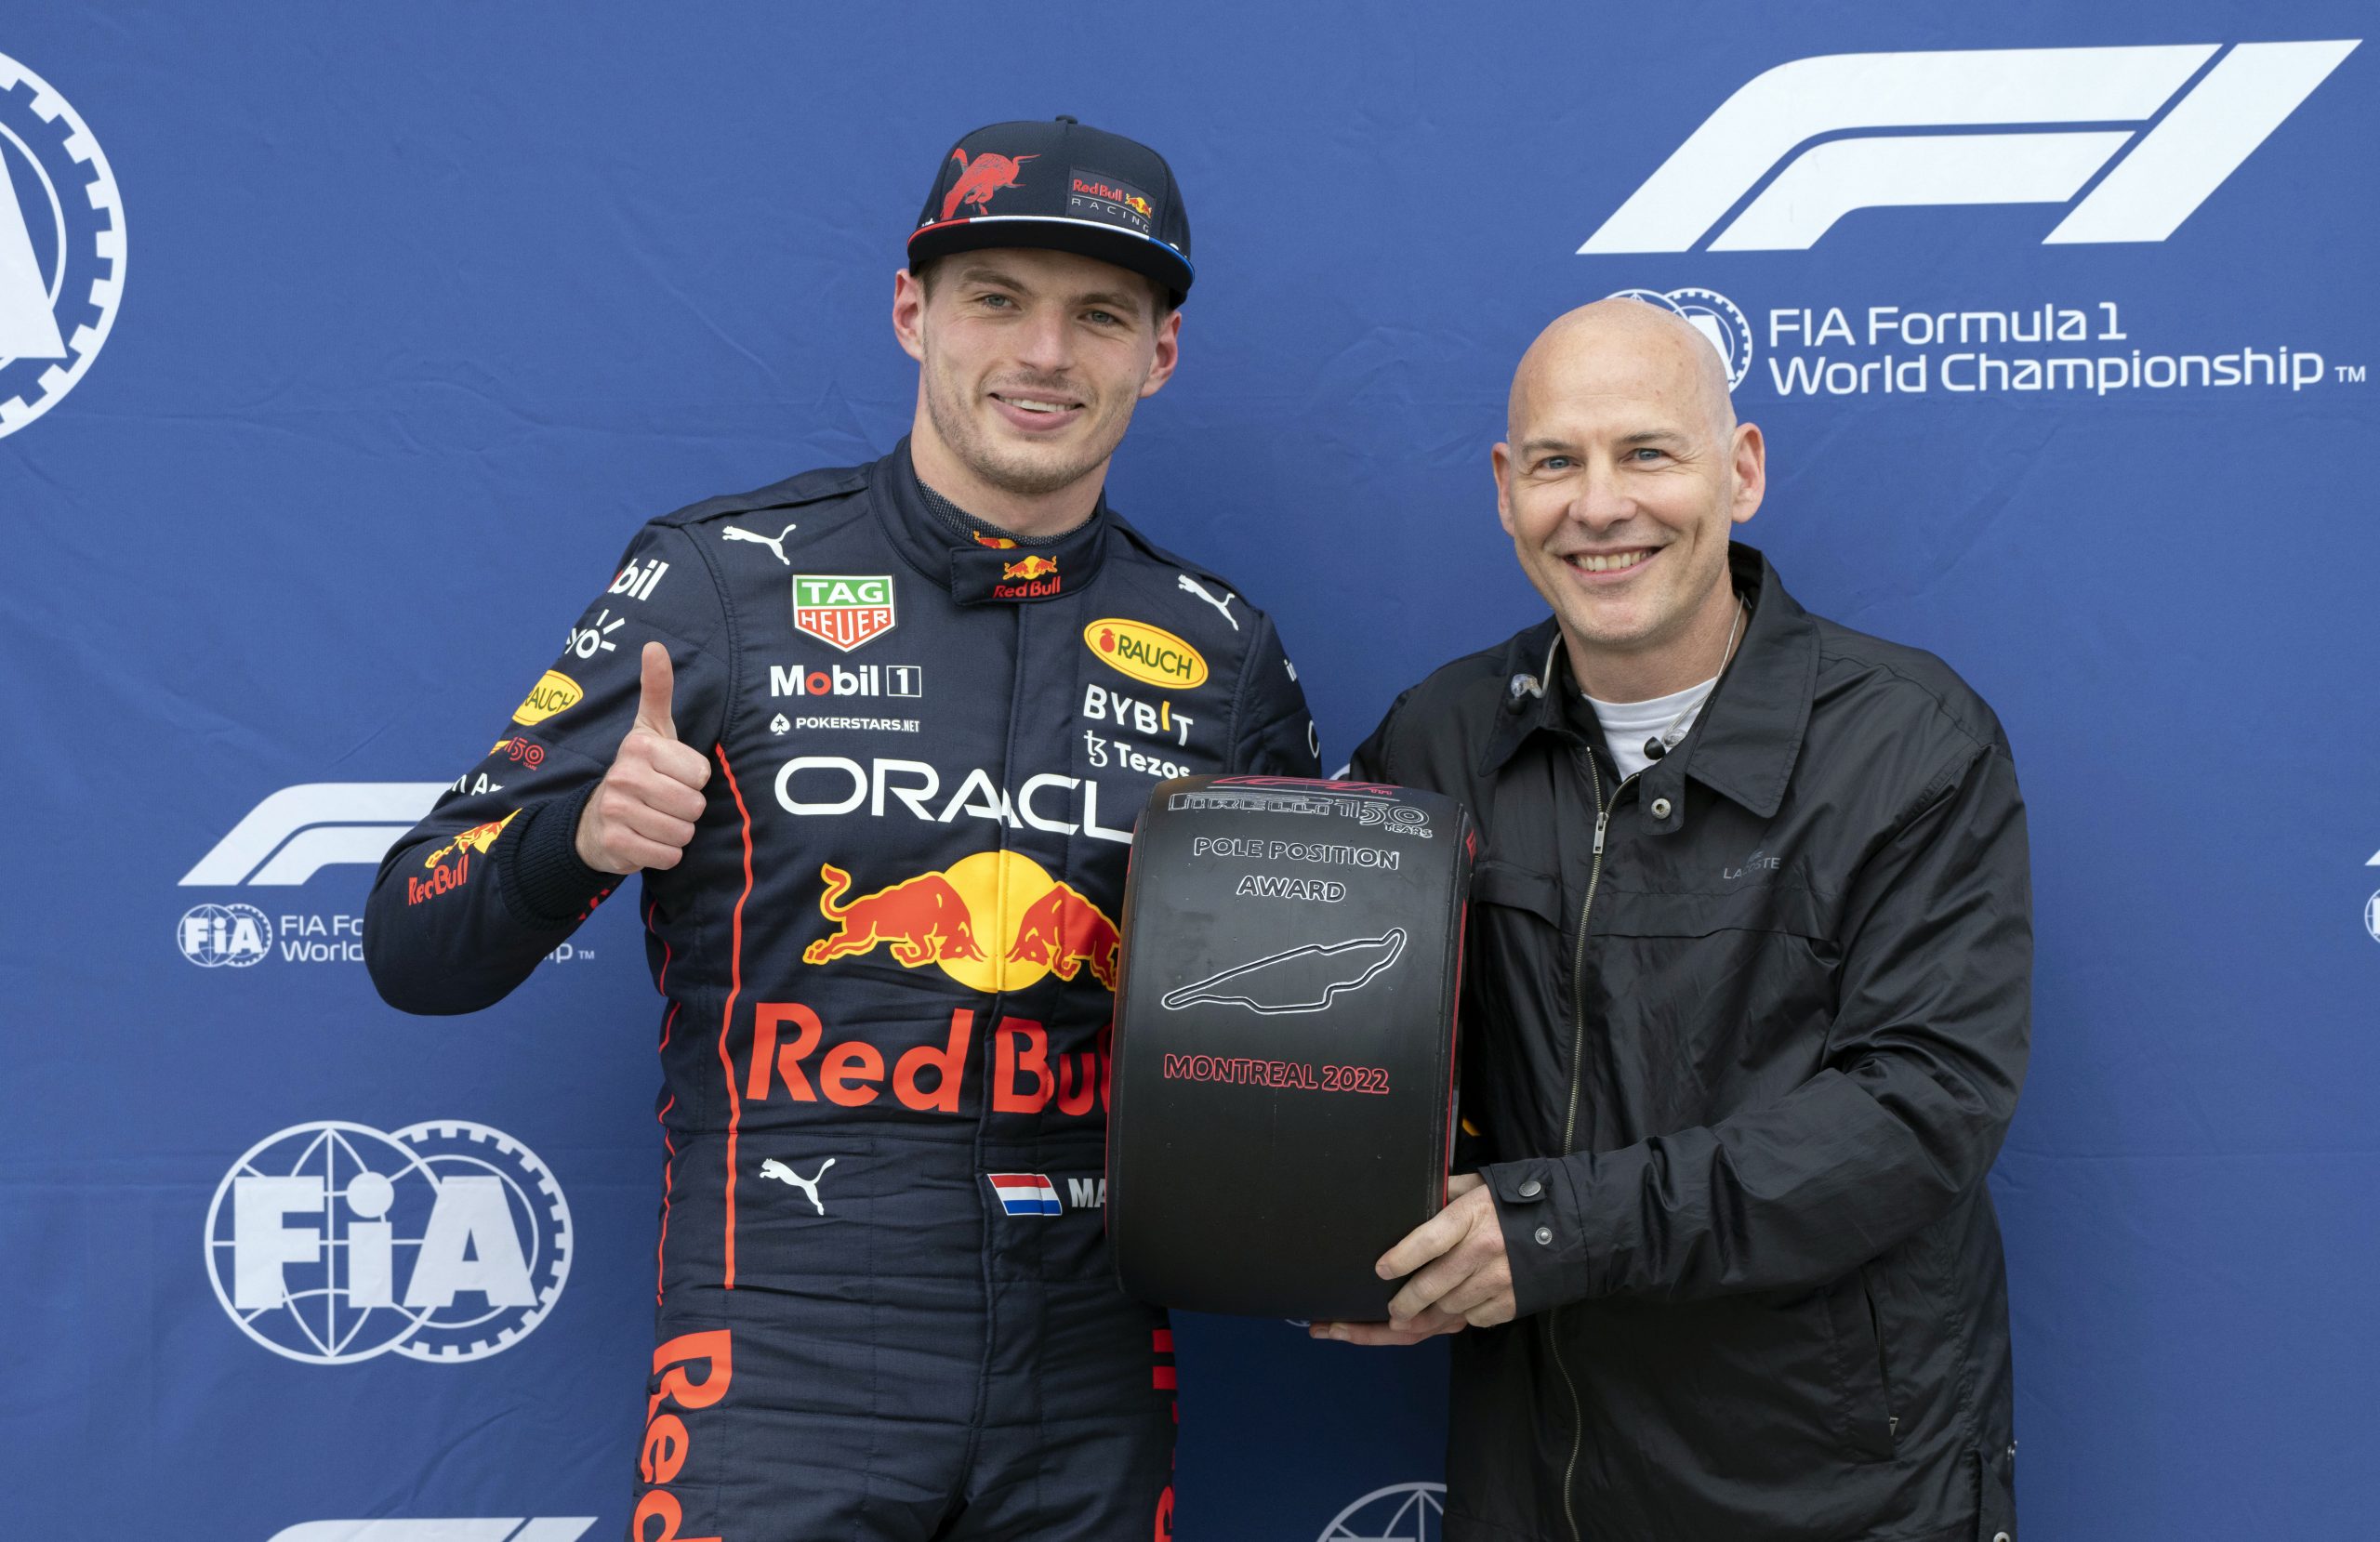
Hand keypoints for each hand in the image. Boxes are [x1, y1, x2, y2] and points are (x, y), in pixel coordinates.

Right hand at [575, 641, 710, 874]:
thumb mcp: (651, 728)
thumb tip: (655, 646)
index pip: (701, 774)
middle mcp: (623, 775)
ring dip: (677, 833)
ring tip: (656, 820)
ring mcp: (616, 810)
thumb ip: (657, 690)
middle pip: (694, 805)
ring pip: (683, 833)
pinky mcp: (615, 844)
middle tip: (665, 802)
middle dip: (687, 809)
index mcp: (640, 746)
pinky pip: (668, 856)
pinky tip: (648, 840)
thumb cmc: (638, 769)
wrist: (596, 819)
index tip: (672, 775)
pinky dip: (665, 854)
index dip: (694, 780)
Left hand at [1307, 1173, 1515, 1344]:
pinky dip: (1461, 1318)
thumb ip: (1447, 1191)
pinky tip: (1450, 1315)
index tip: (1380, 1270)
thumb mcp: (1480, 1186)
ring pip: (1449, 1309)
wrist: (1573, 1227)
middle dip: (1404, 1304)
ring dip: (1427, 1318)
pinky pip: (1474, 1319)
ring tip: (1407, 1321)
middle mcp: (1483, 1251)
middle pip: (1432, 1286)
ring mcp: (1498, 1281)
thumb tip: (1416, 1194)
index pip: (1429, 1241)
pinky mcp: (1511, 1304)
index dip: (1402, 1258)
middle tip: (1390, 1311)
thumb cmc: (1517, 1204)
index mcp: (1471, 1217)